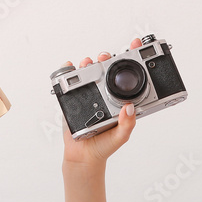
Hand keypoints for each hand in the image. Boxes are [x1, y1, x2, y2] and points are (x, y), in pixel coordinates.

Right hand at [61, 38, 140, 170]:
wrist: (83, 156)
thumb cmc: (104, 146)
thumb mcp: (121, 136)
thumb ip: (128, 124)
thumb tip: (130, 108)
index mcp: (118, 100)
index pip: (126, 77)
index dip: (131, 59)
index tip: (135, 44)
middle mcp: (103, 94)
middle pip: (105, 69)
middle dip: (106, 58)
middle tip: (105, 56)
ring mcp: (88, 95)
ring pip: (88, 72)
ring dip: (87, 63)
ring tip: (88, 61)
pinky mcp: (73, 98)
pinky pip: (68, 81)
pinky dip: (66, 70)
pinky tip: (69, 66)